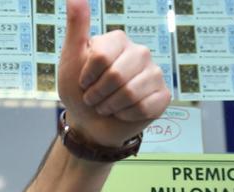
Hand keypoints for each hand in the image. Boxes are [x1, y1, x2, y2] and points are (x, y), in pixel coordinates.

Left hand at [57, 0, 170, 147]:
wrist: (90, 122)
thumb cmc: (79, 90)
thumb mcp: (71, 58)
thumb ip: (77, 27)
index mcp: (119, 40)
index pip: (101, 57)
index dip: (87, 76)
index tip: (83, 82)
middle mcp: (140, 53)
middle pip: (117, 76)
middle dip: (98, 94)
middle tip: (93, 98)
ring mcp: (154, 73)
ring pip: (131, 93)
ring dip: (111, 106)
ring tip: (107, 105)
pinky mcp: (162, 95)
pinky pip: (145, 107)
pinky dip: (127, 115)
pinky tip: (123, 112)